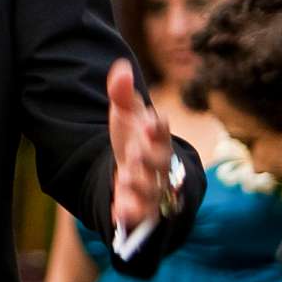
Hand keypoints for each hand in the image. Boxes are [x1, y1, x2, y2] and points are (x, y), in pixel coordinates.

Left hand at [107, 61, 174, 229]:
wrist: (132, 170)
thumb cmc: (133, 138)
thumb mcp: (125, 115)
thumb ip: (121, 94)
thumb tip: (120, 67)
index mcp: (155, 138)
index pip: (161, 131)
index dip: (156, 128)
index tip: (149, 122)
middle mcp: (158, 164)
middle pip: (160, 162)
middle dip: (149, 158)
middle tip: (134, 154)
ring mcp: (152, 187)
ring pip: (152, 189)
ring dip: (140, 185)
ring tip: (126, 178)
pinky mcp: (142, 208)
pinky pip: (141, 214)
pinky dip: (132, 212)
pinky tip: (120, 211)